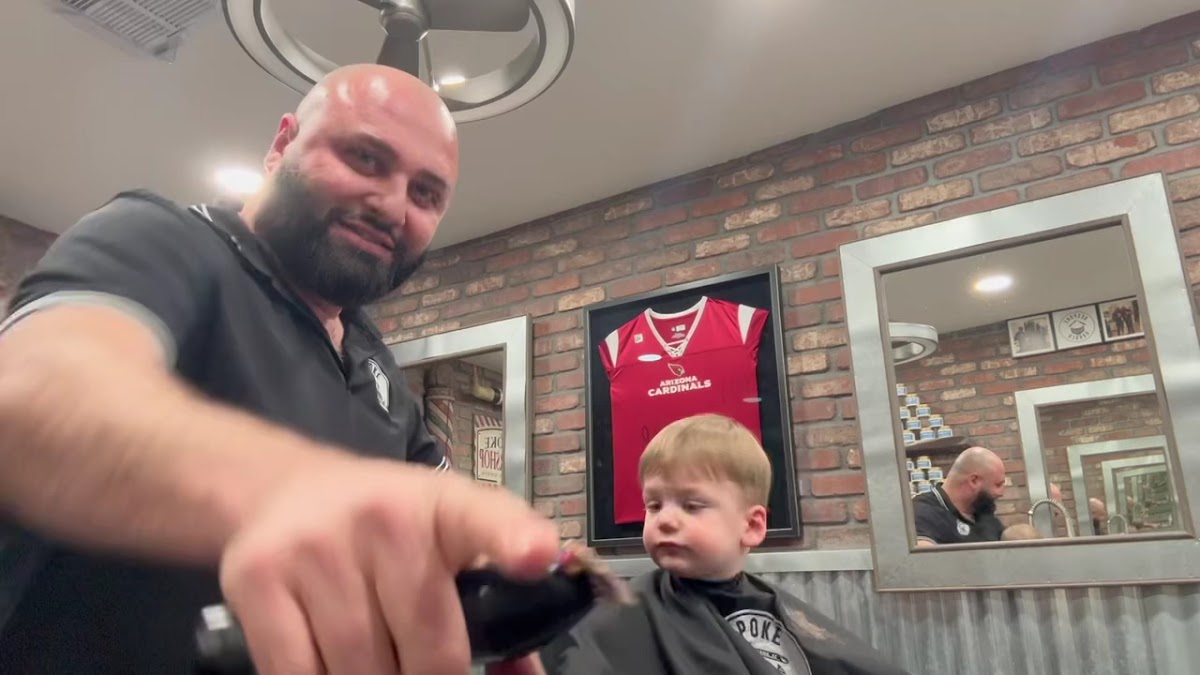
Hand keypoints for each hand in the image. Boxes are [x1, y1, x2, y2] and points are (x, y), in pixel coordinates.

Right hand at [218, 455, 559, 674]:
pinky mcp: (259, 579)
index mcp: (444, 506)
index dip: (514, 538)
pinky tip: (331, 664)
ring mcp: (317, 547)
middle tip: (421, 668)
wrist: (282, 489)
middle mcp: (383, 518)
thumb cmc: (387, 525)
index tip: (536, 556)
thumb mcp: (446, 537)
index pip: (483, 518)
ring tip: (376, 659)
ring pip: (360, 671)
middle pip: (426, 647)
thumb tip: (520, 674)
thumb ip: (491, 597)